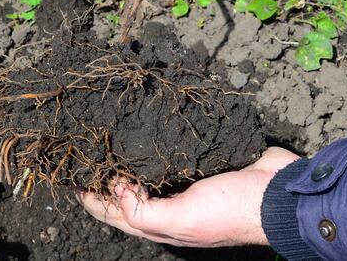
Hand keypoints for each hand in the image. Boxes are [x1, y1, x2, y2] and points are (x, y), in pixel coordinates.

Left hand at [76, 147, 299, 246]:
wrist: (279, 192)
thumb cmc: (232, 209)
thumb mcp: (184, 219)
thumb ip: (145, 211)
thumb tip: (115, 189)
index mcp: (160, 223)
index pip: (111, 211)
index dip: (87, 195)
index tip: (66, 172)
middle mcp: (167, 204)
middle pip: (123, 190)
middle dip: (100, 173)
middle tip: (80, 146)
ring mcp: (183, 182)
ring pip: (143, 168)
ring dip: (123, 154)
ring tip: (103, 132)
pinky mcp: (199, 160)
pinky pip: (168, 150)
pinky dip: (151, 141)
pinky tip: (141, 124)